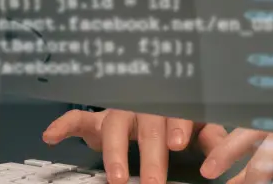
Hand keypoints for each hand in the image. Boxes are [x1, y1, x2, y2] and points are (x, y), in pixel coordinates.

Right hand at [42, 108, 229, 183]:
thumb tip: (222, 154)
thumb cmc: (175, 116)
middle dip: (149, 155)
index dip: (176, 125)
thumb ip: (209, 136)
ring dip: (113, 151)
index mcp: (171, 103)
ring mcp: (117, 110)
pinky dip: (63, 125)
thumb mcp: (196, 124)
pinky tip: (50, 137)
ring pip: (113, 125)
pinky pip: (77, 119)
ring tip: (115, 177)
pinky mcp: (96, 120)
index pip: (175, 112)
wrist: (149, 97)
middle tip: (152, 182)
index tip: (177, 143)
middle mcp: (143, 104)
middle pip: (145, 125)